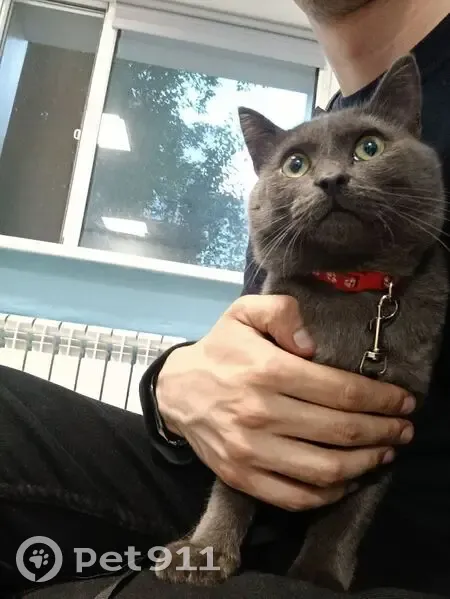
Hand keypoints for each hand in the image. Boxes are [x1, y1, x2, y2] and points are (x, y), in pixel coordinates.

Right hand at [156, 295, 414, 511]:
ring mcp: (251, 451)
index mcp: (267, 371)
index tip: (404, 401)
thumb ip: (281, 312)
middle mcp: (261, 414)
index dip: (380, 398)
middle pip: (340, 430)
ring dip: (366, 463)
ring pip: (325, 468)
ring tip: (385, 452)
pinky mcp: (242, 477)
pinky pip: (296, 497)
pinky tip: (348, 479)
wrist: (178, 391)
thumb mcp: (244, 313)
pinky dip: (331, 493)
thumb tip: (312, 345)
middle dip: (383, 430)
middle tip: (404, 428)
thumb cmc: (220, 350)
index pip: (340, 390)